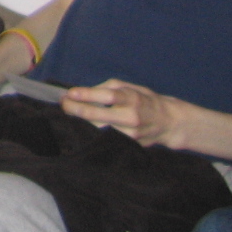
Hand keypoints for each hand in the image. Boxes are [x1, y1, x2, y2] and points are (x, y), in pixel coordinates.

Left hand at [61, 78, 185, 147]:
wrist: (168, 122)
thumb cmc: (145, 100)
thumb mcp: (130, 87)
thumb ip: (108, 88)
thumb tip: (85, 93)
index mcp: (132, 98)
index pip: (106, 96)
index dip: (86, 95)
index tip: (69, 93)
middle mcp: (131, 117)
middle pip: (98, 116)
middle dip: (76, 109)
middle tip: (63, 104)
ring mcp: (130, 133)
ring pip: (98, 129)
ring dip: (81, 122)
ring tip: (70, 113)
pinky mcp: (129, 144)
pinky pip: (105, 137)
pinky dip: (92, 131)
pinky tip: (83, 126)